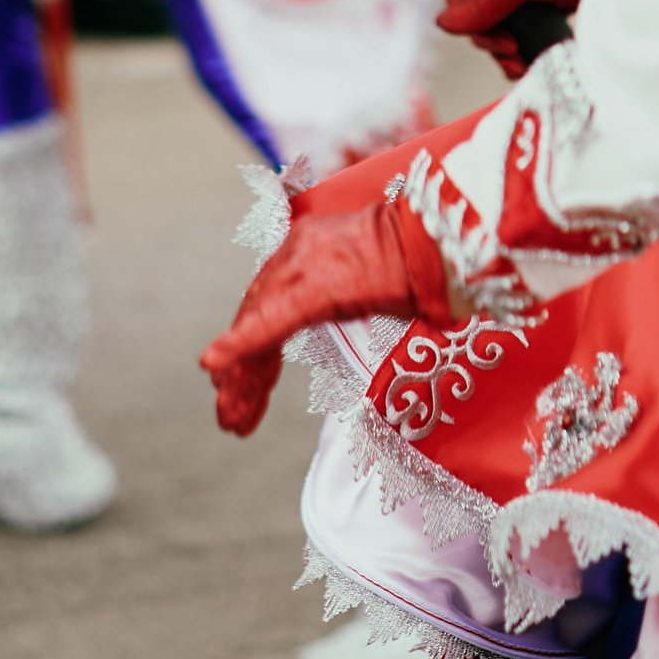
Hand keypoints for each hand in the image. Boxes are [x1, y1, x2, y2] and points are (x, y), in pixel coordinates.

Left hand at [199, 174, 455, 436]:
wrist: (443, 240)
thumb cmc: (426, 259)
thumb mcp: (379, 279)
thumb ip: (353, 294)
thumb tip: (363, 311)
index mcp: (310, 248)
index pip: (268, 302)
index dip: (251, 347)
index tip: (244, 387)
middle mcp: (296, 253)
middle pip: (255, 316)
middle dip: (242, 372)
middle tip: (230, 415)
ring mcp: (302, 267)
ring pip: (257, 327)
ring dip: (242, 378)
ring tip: (231, 418)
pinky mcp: (311, 287)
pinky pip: (270, 324)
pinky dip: (241, 345)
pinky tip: (215, 366)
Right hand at [435, 0, 588, 78]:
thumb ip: (483, 1)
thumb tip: (444, 25)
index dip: (459, 7)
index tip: (476, 29)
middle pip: (474, 7)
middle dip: (487, 35)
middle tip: (508, 49)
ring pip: (495, 23)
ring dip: (501, 49)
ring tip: (518, 64)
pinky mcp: (539, 3)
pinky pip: (518, 29)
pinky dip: (518, 49)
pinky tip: (525, 63)